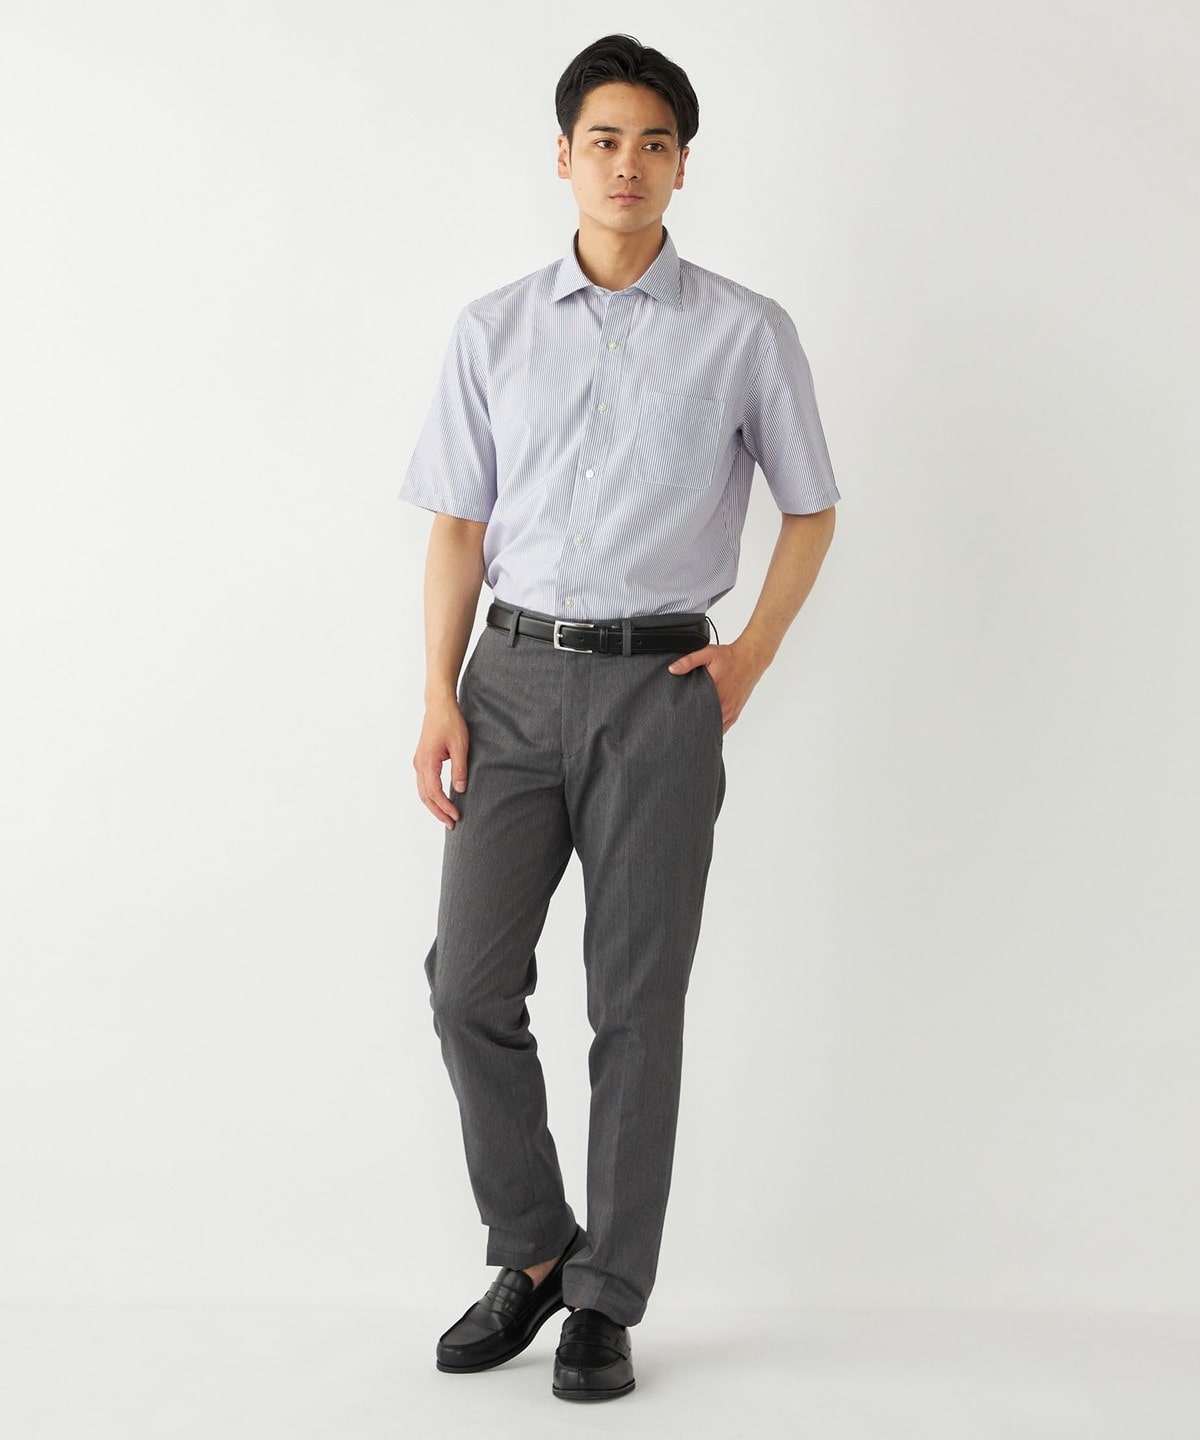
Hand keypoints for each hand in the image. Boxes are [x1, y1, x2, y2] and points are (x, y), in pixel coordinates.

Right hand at [414, 695, 469, 828]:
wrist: (438, 706)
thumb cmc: (450, 722)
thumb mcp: (460, 746)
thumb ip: (459, 769)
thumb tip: (459, 789)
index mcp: (427, 762)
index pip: (435, 793)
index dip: (445, 807)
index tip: (456, 816)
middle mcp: (419, 764)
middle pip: (426, 796)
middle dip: (438, 812)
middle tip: (452, 824)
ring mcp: (418, 762)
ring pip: (423, 791)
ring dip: (434, 806)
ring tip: (446, 816)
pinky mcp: (421, 760)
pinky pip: (424, 784)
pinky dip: (431, 796)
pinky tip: (441, 801)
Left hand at [666, 640, 767, 732]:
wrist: (750, 660)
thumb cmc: (729, 658)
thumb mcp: (708, 654)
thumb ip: (689, 661)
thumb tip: (673, 669)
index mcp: (715, 691)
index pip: (697, 711)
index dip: (686, 717)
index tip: (677, 719)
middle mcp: (724, 704)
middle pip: (705, 722)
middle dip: (693, 725)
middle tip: (682, 726)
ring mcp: (731, 710)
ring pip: (715, 727)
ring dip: (705, 728)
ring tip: (692, 729)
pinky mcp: (735, 712)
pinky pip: (725, 727)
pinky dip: (716, 729)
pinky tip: (707, 729)